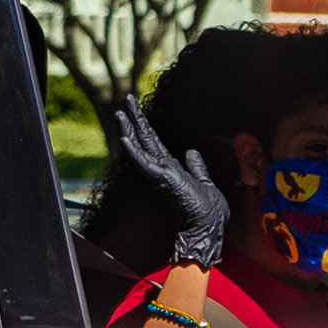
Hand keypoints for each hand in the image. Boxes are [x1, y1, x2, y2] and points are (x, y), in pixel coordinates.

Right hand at [112, 97, 229, 267]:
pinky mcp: (163, 181)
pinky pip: (145, 164)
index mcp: (171, 168)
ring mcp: (161, 175)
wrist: (208, 227)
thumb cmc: (207, 210)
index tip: (136, 110)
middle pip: (145, 140)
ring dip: (130, 130)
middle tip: (126, 100)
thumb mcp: (204, 182)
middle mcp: (162, 169)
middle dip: (136, 119)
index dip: (144, 126)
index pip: (154, 143)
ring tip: (120, 113)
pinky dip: (135, 152)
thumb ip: (196, 167)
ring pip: (142, 148)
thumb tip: (191, 152)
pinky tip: (124, 140)